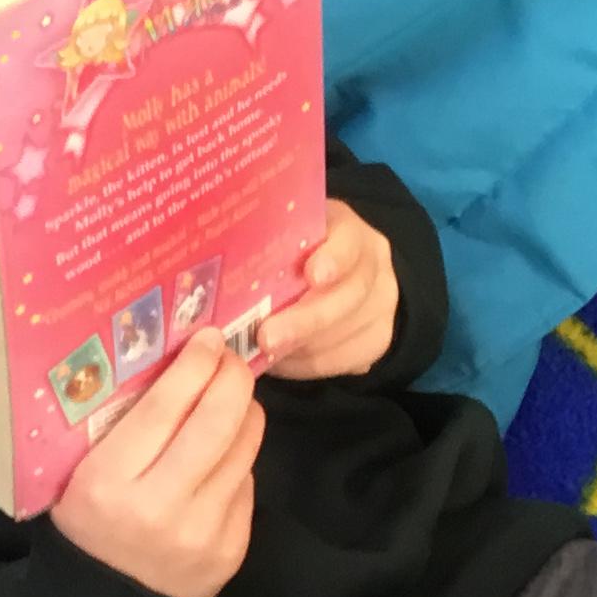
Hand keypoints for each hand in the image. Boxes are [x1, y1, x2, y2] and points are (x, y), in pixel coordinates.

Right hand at [51, 333, 263, 596]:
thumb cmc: (91, 520)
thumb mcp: (82, 472)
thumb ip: (122, 424)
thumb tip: (180, 362)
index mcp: (107, 482)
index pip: (164, 407)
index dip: (193, 365)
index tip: (208, 338)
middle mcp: (157, 508)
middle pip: (216, 423)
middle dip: (232, 379)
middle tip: (232, 358)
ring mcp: (201, 533)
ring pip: (243, 450)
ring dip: (245, 413)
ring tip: (234, 398)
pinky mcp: (230, 550)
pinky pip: (247, 483)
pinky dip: (239, 459)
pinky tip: (224, 454)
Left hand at [259, 202, 398, 380]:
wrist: (343, 278)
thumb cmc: (296, 254)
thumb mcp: (287, 238)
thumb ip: (267, 247)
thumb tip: (214, 272)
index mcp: (348, 231)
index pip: (350, 241)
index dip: (333, 258)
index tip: (311, 275)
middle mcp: (374, 266)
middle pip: (349, 295)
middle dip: (306, 320)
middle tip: (266, 337)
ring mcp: (382, 304)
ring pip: (346, 333)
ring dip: (302, 348)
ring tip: (264, 352)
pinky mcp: (379, 338)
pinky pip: (344, 359)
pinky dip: (308, 365)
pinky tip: (282, 362)